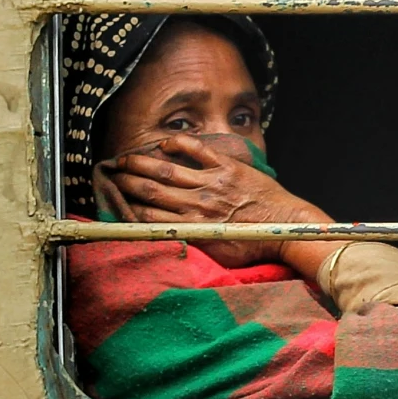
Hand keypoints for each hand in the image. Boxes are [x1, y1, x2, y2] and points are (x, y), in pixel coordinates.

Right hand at [95, 134, 331, 268]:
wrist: (287, 228)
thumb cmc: (253, 244)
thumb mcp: (217, 255)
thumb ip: (189, 243)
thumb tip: (165, 238)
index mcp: (192, 227)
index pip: (148, 214)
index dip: (126, 206)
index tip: (113, 199)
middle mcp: (197, 204)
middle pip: (150, 190)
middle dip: (126, 183)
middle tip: (110, 176)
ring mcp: (212, 183)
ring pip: (167, 171)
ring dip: (141, 164)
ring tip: (125, 160)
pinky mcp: (228, 168)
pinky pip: (198, 151)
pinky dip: (178, 144)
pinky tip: (164, 143)